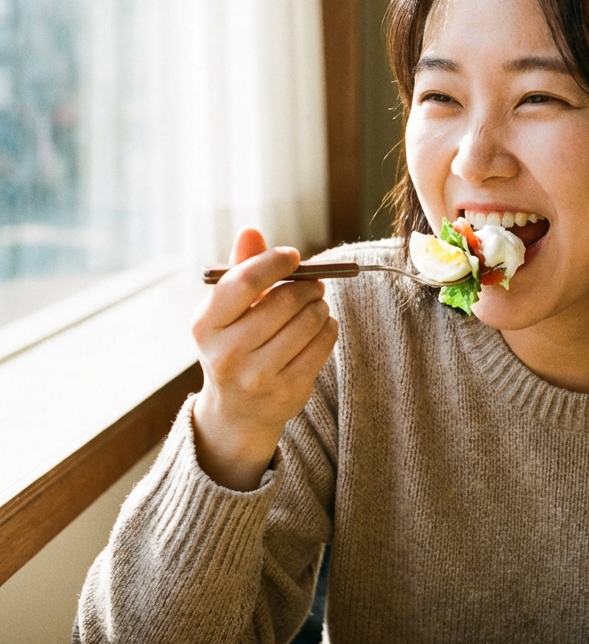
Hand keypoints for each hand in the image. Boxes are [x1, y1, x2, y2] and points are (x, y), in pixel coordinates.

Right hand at [190, 228, 338, 490]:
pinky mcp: (286, 391)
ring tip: (315, 306)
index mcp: (205, 325)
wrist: (237, 411)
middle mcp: (226, 353)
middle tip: (315, 284)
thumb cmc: (235, 344)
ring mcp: (256, 376)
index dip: (274, 262)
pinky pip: (323, 344)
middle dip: (307, 286)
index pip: (243, 281)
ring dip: (320, 307)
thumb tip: (251, 232)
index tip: (293, 256)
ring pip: (308, 322)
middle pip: (283, 301)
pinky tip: (321, 327)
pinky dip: (328, 328)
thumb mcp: (228, 311)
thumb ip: (241, 270)